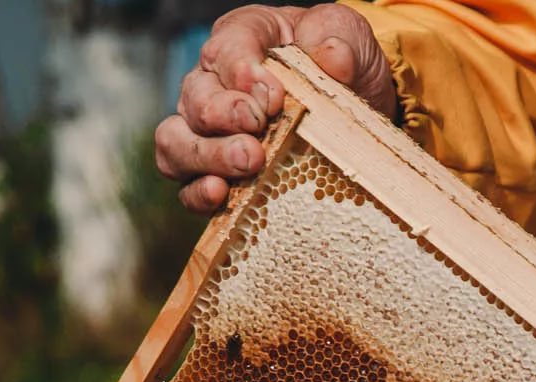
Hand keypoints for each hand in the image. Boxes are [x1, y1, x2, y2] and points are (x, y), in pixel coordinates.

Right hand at [154, 5, 394, 212]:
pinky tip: (220, 194)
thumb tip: (331, 58)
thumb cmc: (345, 65)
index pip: (224, 49)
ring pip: (177, 141)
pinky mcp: (214, 173)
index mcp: (243, 38)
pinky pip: (186, 184)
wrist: (358, 106)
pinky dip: (198, 192)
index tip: (274, 97)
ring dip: (207, 155)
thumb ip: (335, 34)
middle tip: (258, 132)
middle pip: (195, 98)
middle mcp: (213, 82)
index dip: (242, 72)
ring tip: (248, 162)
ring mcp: (206, 131)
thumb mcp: (349, 36)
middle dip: (224, 116)